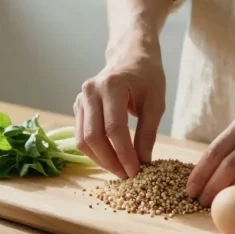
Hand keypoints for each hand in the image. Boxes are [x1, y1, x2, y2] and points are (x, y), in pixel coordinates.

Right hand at [74, 40, 165, 178]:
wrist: (130, 57)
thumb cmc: (147, 77)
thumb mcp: (156, 103)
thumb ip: (148, 132)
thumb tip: (143, 162)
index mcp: (111, 86)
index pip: (114, 129)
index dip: (124, 154)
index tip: (136, 172)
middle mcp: (90, 91)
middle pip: (93, 136)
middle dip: (111, 161)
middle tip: (127, 176)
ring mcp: (81, 99)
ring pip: (83, 140)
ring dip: (101, 160)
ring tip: (120, 171)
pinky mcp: (78, 107)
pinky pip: (81, 136)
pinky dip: (95, 152)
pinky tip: (111, 159)